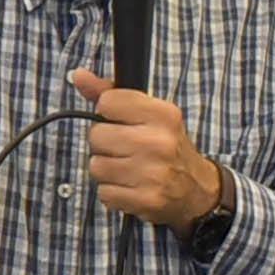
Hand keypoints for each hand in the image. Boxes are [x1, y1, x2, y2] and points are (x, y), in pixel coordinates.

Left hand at [71, 71, 224, 230]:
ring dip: (106, 170)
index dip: (107, 112)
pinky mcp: (146, 200)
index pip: (108, 102)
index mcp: (162, 114)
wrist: (196, 189)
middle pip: (96, 136)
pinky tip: (131, 187)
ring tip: (128, 169)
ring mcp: (153, 173)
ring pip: (96, 166)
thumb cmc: (166, 146)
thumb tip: (78, 75)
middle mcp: (159, 142)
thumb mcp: (148, 113)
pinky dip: (113, 192)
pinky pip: (104, 193)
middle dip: (104, 144)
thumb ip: (110, 93)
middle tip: (125, 149)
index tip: (120, 121)